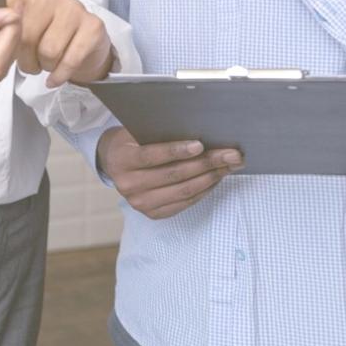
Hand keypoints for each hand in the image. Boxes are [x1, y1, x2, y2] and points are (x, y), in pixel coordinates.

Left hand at [7, 0, 114, 87]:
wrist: (84, 43)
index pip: (7, 19)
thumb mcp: (20, 26)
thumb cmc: (46, 35)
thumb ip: (2, 26)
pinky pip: (70, 60)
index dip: (6, 43)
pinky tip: (55, 76)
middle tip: (30, 63)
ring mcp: (74, 7)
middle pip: (27, 37)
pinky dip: (60, 75)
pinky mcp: (93, 25)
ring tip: (45, 63)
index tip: (8, 52)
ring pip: (49, 51)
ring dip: (44, 66)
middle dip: (25, 59)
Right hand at [96, 127, 242, 218]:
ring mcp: (140, 203)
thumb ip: (159, 133)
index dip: (176, 151)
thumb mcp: (137, 131)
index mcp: (122, 160)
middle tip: (231, 154)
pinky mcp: (153, 213)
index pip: (151, 156)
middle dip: (206, 163)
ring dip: (211, 177)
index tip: (200, 145)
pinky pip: (184, 203)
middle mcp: (129, 185)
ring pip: (183, 191)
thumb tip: (198, 132)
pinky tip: (216, 178)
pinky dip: (204, 190)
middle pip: (173, 175)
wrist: (114, 162)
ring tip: (229, 166)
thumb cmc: (132, 141)